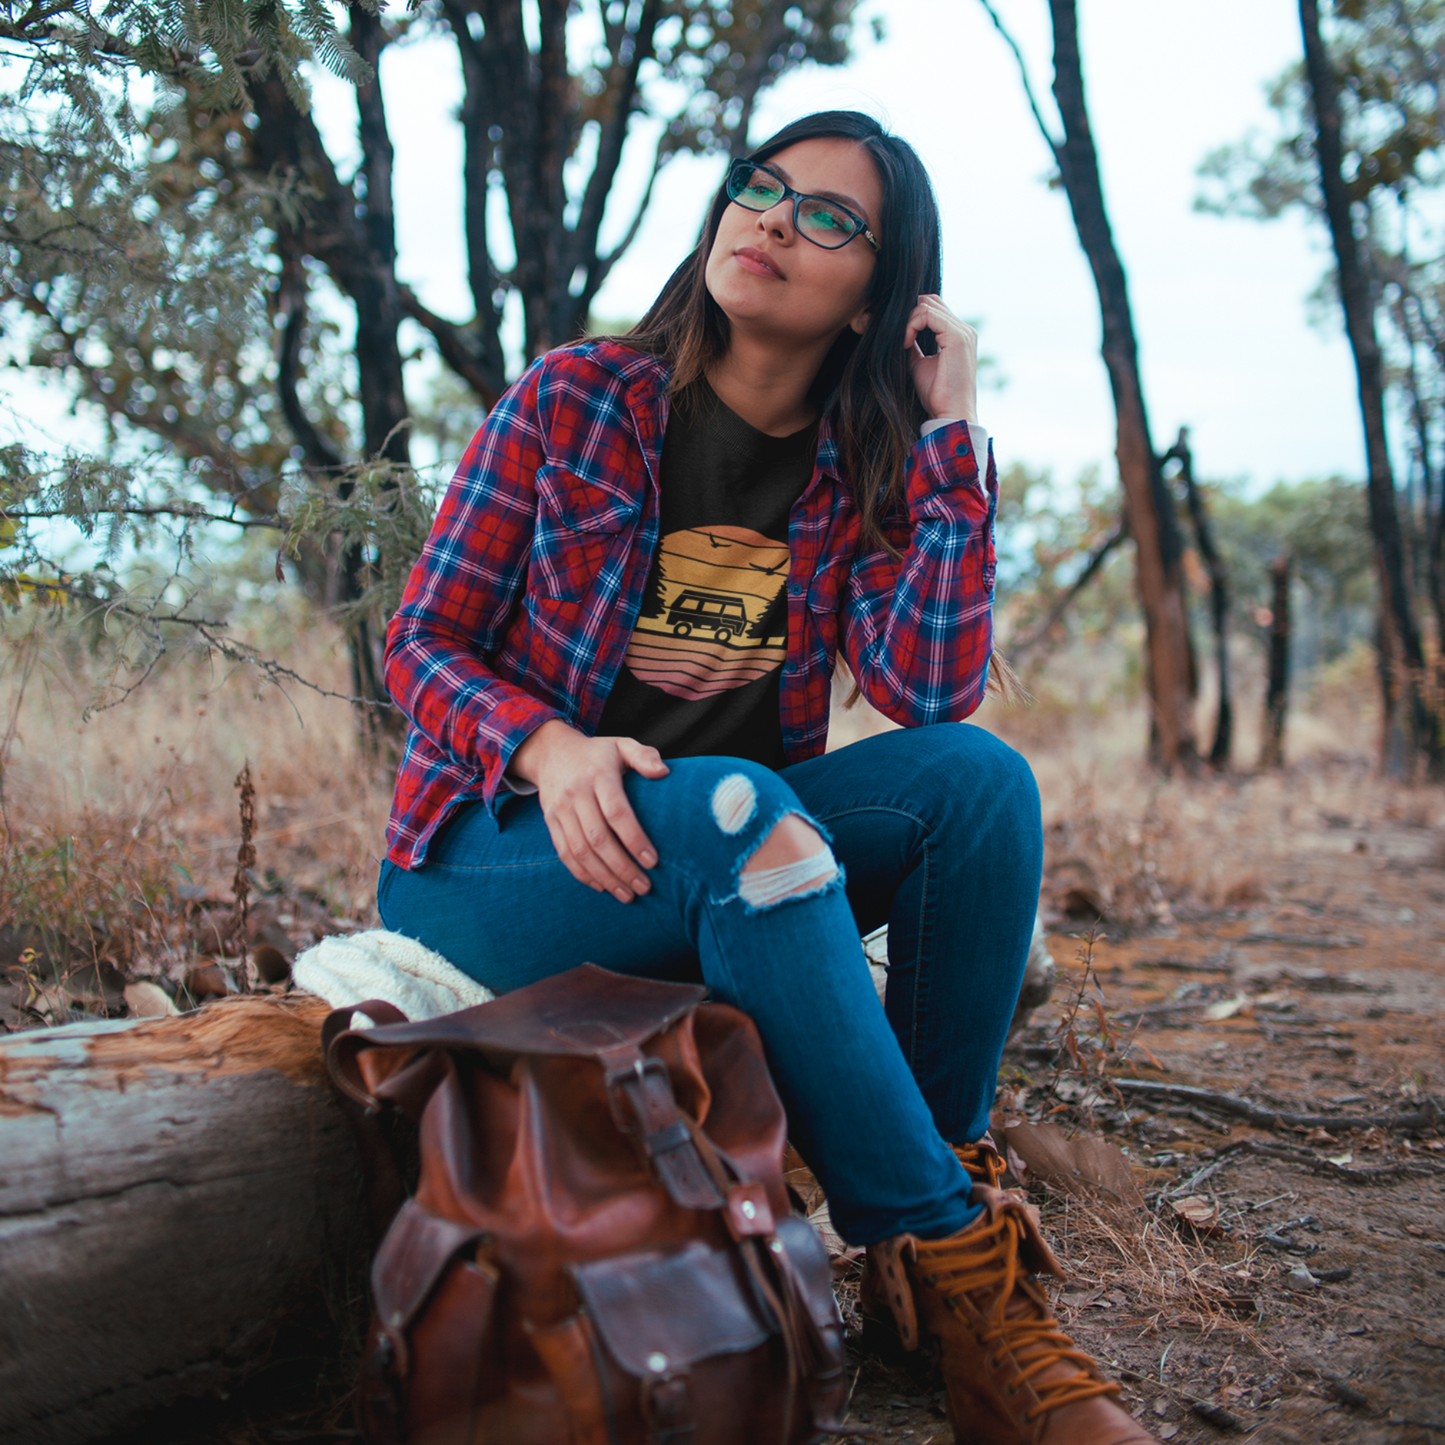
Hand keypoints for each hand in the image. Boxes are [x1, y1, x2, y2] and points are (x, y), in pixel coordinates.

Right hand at [508, 720, 668, 901]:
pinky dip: (583, 874)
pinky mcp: (550, 823)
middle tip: (644, 887)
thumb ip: (644, 756)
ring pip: (580, 851)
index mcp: (598, 776)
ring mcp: (560, 810)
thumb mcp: (621, 745)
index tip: (652, 861)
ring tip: (627, 894)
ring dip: (604, 877)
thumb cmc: (597, 753)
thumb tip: (663, 773)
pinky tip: (602, 887)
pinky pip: (565, 854)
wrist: (550, 751)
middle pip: (598, 838)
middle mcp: (576, 794)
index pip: (616, 812)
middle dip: (622, 867)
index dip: (634, 839)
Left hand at [904, 295, 978, 425]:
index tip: (902, 341)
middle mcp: (964, 330)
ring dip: (909, 321)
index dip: (912, 318)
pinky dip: (911, 325)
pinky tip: (906, 343)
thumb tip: (902, 336)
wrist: (951, 412)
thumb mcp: (921, 365)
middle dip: (910, 315)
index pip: (934, 310)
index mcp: (959, 335)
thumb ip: (915, 347)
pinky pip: (927, 314)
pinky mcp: (957, 336)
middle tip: (900, 338)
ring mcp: (962, 331)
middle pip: (931, 301)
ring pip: (927, 305)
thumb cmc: (937, 395)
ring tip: (904, 343)